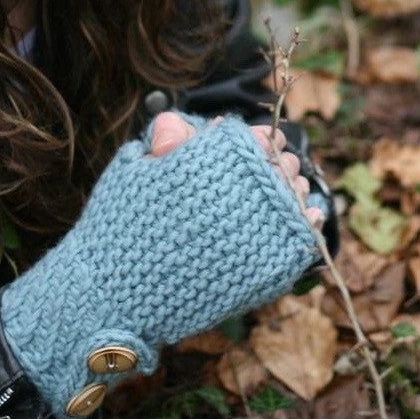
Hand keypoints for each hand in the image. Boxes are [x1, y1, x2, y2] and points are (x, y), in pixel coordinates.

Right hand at [0, 115, 319, 418]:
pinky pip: (300, 239)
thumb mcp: (135, 169)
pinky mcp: (263, 271)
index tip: (262, 142)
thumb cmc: (118, 226)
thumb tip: (205, 125)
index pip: (252, 138)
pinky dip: (306, 224)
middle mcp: (237, 193)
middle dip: (278, 163)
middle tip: (278, 164)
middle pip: (278, 165)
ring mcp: (254, 232)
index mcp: (207, 162)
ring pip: (294, 197)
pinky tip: (306, 215)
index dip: (258, 139)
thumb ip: (168, 139)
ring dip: (294, 189)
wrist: (113, 294)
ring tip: (289, 190)